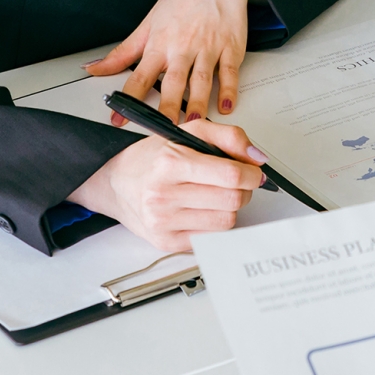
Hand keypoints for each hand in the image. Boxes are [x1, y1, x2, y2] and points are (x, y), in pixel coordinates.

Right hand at [68, 119, 268, 251]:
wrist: (117, 182)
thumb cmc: (154, 158)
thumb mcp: (189, 132)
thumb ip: (229, 137)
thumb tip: (258, 158)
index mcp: (171, 163)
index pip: (231, 176)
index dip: (252, 174)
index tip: (254, 172)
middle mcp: (163, 195)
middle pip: (232, 200)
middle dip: (244, 190)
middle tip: (237, 182)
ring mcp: (163, 222)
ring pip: (226, 221)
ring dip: (231, 207)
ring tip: (218, 194)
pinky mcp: (165, 242)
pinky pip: (211, 237)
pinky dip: (215, 222)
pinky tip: (204, 209)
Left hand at [86, 0, 255, 122]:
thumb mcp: (148, 23)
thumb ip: (123, 52)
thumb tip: (93, 68)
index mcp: (160, 44)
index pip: (139, 76)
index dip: (128, 100)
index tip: (119, 119)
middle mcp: (183, 47)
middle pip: (173, 83)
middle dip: (168, 108)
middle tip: (164, 130)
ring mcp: (209, 47)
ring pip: (201, 80)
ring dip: (198, 104)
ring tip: (194, 123)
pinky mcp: (231, 46)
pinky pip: (229, 72)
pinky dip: (229, 89)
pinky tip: (226, 105)